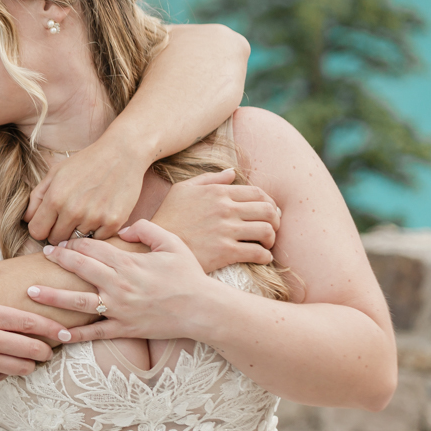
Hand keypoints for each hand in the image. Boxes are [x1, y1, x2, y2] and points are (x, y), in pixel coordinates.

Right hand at [0, 266, 72, 387]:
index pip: (30, 321)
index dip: (52, 328)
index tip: (64, 331)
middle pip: (34, 349)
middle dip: (47, 349)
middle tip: (50, 348)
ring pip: (23, 367)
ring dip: (30, 363)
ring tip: (31, 358)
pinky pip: (3, 378)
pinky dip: (7, 372)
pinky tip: (4, 364)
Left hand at [24, 138, 146, 244]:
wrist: (122, 153)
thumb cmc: (86, 162)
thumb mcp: (55, 173)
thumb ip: (37, 197)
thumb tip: (26, 220)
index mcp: (55, 197)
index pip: (37, 232)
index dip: (41, 228)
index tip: (49, 222)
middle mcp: (73, 210)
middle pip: (56, 240)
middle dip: (59, 231)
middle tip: (69, 217)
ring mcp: (94, 218)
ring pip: (76, 241)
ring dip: (79, 231)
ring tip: (86, 213)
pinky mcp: (113, 222)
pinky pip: (97, 241)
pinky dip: (97, 232)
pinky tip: (100, 216)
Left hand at [27, 219, 215, 341]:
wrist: (203, 309)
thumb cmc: (188, 274)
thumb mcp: (171, 243)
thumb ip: (146, 229)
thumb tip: (122, 229)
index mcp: (127, 262)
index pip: (92, 248)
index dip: (74, 243)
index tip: (62, 241)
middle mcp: (118, 285)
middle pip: (80, 268)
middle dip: (59, 260)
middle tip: (43, 255)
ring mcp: (119, 309)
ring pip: (78, 302)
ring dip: (52, 296)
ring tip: (31, 292)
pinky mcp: (124, 329)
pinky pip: (96, 333)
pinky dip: (77, 335)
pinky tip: (58, 333)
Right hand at [151, 168, 279, 272]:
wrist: (155, 244)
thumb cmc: (169, 216)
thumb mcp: (183, 189)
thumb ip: (209, 179)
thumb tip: (231, 173)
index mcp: (218, 192)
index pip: (258, 193)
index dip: (269, 203)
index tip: (268, 213)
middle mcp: (225, 209)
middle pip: (268, 211)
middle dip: (275, 220)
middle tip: (271, 229)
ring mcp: (226, 231)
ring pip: (266, 231)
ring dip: (271, 238)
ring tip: (266, 244)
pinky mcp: (225, 252)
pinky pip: (257, 253)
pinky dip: (265, 256)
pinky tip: (261, 257)